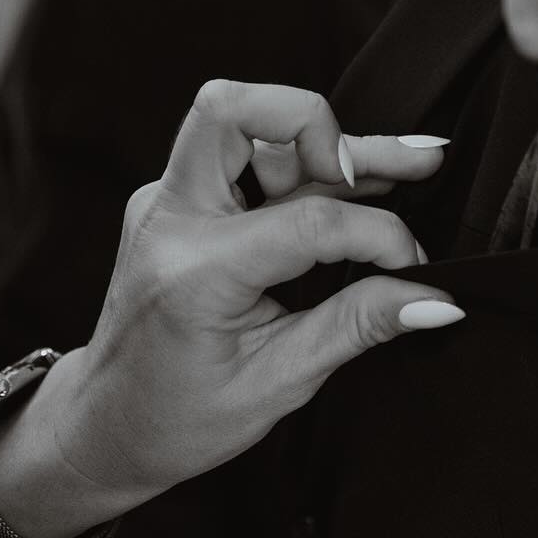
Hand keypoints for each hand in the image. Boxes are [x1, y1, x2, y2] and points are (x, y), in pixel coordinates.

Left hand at [16, 82, 457, 529]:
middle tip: (379, 172)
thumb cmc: (178, 418)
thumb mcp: (278, 384)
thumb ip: (356, 326)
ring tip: (405, 160)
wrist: (102, 426)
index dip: (378, 236)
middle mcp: (172, 217)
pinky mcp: (180, 197)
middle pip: (233, 110)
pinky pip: (243, 154)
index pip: (307, 221)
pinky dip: (302, 159)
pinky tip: (357, 178)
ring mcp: (169, 200)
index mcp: (195, 272)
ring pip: (243, 121)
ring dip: (321, 137)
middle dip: (316, 123)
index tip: (416, 267)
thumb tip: (434, 301)